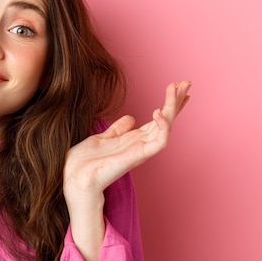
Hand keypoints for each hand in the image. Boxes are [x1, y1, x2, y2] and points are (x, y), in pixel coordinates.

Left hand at [64, 80, 190, 198]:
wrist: (75, 178)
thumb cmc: (85, 162)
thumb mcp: (102, 138)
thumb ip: (118, 129)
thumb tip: (131, 118)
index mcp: (134, 139)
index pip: (159, 119)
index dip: (170, 104)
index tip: (179, 87)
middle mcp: (141, 144)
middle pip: (166, 120)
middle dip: (177, 101)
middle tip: (186, 82)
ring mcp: (141, 151)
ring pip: (166, 127)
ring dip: (172, 107)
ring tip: (175, 88)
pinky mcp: (137, 157)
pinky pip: (159, 142)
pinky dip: (162, 127)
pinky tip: (158, 111)